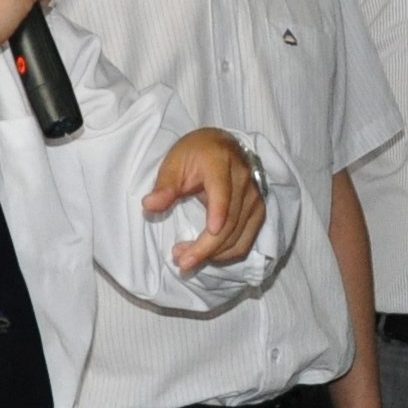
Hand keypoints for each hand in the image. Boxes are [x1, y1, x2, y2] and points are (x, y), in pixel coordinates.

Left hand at [150, 128, 266, 274]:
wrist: (223, 147)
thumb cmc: (194, 155)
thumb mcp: (174, 163)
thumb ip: (164, 186)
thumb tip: (150, 206)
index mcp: (220, 162)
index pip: (222, 190)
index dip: (219, 211)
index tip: (211, 230)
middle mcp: (243, 180)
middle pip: (230, 221)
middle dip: (206, 247)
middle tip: (181, 261)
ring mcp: (254, 197)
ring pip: (237, 236)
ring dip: (212, 254)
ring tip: (186, 257)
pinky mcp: (258, 212)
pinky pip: (245, 242)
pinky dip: (226, 254)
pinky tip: (206, 255)